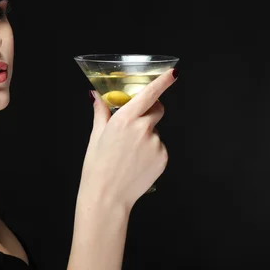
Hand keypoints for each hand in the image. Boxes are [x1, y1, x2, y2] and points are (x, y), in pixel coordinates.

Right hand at [77, 69, 178, 209]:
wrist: (107, 196)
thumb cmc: (97, 166)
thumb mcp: (96, 135)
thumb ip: (102, 112)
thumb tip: (96, 96)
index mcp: (124, 119)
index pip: (149, 94)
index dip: (163, 81)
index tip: (172, 73)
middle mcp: (143, 129)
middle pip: (157, 109)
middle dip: (150, 110)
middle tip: (135, 122)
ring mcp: (155, 144)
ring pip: (155, 131)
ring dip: (146, 135)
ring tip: (129, 153)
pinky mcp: (162, 157)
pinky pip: (159, 147)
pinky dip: (150, 150)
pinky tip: (137, 162)